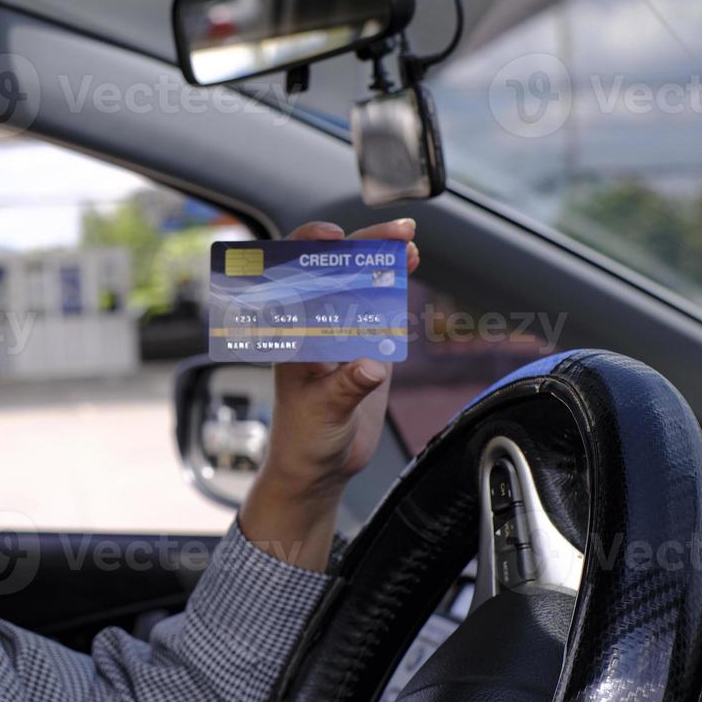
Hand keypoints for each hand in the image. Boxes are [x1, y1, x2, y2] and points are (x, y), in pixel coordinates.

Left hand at [237, 218, 419, 570]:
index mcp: (292, 335)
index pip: (293, 278)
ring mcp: (339, 335)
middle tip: (397, 233)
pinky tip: (408, 268)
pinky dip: (394, 287)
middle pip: (335, 273)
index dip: (309, 248)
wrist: (318, 468)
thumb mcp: (322, 413)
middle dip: (363, 245)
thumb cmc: (302, 440)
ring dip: (382, 261)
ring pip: (360, 285)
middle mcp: (314, 328)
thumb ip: (346, 387)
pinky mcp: (364, 347)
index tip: (334, 235)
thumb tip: (371, 366)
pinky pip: (378, 309)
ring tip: (409, 246)